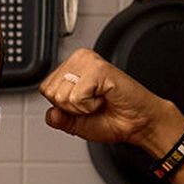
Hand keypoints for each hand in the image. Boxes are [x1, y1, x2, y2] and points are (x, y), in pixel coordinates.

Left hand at [38, 49, 180, 154]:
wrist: (138, 123)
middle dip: (71, 108)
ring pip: (62, 95)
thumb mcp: (76, 123)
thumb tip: (50, 113)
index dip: (63, 107)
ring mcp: (88, 61)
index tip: (84, 106)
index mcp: (70, 68)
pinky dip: (90, 106)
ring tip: (99, 100)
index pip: (45, 90)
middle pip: (51, 93)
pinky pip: (76, 97)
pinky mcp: (98, 68)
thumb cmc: (113, 119)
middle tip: (93, 104)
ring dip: (82, 107)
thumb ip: (59, 119)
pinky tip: (104, 97)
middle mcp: (78, 60)